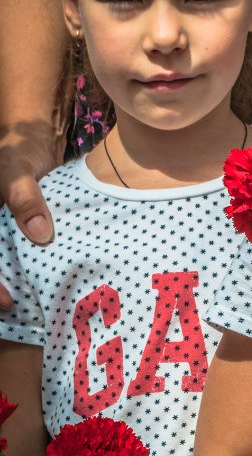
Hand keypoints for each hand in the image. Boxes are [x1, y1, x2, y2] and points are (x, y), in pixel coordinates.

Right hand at [0, 120, 59, 307]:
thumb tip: (40, 235)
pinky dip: (26, 277)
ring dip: (12, 289)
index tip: (8, 302)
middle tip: (20, 313)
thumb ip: (25, 199)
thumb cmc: (19, 150)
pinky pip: (16, 262)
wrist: (36, 142)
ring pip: (2, 267)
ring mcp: (0, 236)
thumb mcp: (17, 169)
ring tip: (33, 311)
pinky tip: (42, 292)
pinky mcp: (14, 236)